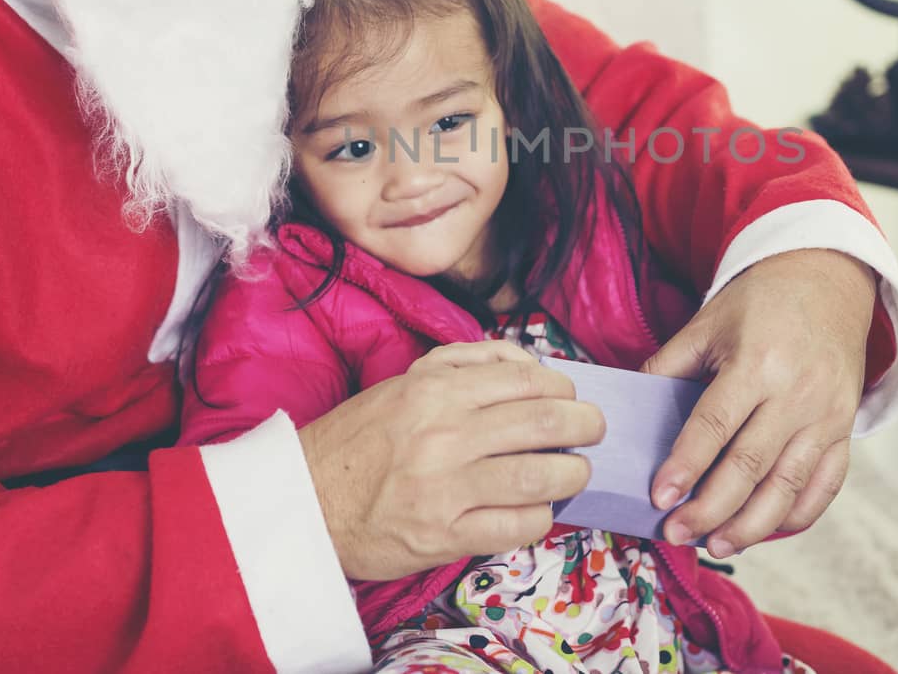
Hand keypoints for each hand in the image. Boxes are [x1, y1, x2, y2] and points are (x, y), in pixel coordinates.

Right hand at [298, 341, 605, 580]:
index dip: (564, 389)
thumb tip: (527, 361)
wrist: (305, 501)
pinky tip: (538, 510)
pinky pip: (518, 526)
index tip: (571, 399)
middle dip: (585, 427)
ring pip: (541, 477)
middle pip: (546, 424)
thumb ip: (465, 362)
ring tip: (575, 473)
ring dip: (573, 475)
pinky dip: (541, 517)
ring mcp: (446, 487)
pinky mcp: (445, 535)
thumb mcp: (405, 381)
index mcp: (436, 390)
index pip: (527, 380)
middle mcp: (444, 434)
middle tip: (592, 432)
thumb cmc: (360, 439)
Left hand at [642, 249, 875, 556]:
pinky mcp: (845, 430)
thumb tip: (629, 410)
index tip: (659, 497)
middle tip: (677, 532)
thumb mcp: (708, 322)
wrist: (828, 280)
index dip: (686, 464)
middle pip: (751, 465)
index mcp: (757, 362)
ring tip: (716, 543)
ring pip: (789, 485)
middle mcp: (797, 393)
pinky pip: (825, 485)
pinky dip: (797, 515)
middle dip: (711, 508)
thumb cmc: (761, 302)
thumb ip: (668, 365)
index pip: (715, 424)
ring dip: (752, 524)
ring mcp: (827, 415)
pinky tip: (764, 530)